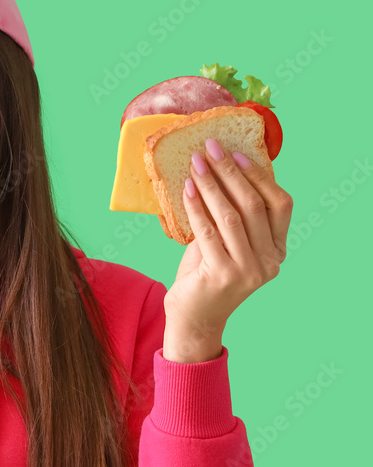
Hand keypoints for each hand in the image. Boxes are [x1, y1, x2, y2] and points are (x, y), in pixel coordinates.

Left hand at [163, 138, 292, 360]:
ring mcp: (249, 270)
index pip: (279, 205)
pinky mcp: (224, 275)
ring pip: (231, 215)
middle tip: (210, 149)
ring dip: (211, 185)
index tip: (238, 153)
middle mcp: (270, 261)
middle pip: (253, 205)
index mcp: (278, 250)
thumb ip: (231, 215)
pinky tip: (186, 189)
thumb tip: (219, 169)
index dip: (260, 176)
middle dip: (230, 172)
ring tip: (195, 164)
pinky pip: (207, 231)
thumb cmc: (207, 274)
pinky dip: (196, 206)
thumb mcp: (225, 242)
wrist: (193, 317)